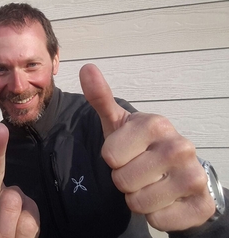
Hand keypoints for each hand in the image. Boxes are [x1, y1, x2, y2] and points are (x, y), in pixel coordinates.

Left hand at [79, 63, 214, 230]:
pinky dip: (155, 215)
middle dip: (124, 180)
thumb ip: (100, 97)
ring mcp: (195, 177)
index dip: (113, 159)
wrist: (177, 172)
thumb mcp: (117, 122)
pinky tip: (165, 200)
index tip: (126, 152)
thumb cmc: (139, 146)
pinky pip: (159, 221)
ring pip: (139, 203)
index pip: (110, 156)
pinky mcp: (202, 205)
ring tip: (149, 184)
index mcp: (156, 124)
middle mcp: (181, 146)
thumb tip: (86, 68)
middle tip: (138, 170)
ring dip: (137, 198)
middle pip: (123, 181)